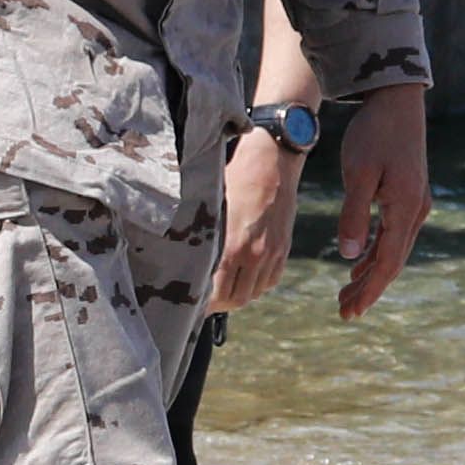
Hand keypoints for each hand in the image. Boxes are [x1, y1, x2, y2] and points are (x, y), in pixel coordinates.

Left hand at [208, 125, 301, 314]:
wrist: (271, 161)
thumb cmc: (232, 178)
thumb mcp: (209, 207)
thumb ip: (200, 237)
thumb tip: (180, 261)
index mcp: (230, 246)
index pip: (215, 294)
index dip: (201, 304)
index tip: (189, 303)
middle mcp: (252, 255)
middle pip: (234, 299)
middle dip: (218, 303)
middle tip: (203, 298)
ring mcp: (271, 254)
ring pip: (252, 293)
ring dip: (237, 294)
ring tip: (222, 288)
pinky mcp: (283, 250)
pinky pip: (269, 281)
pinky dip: (256, 284)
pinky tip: (243, 275)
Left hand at [327, 81, 434, 321]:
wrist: (396, 100)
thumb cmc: (374, 133)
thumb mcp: (359, 174)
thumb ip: (355, 215)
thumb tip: (350, 256)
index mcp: (406, 208)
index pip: (388, 262)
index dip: (369, 290)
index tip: (350, 312)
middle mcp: (417, 211)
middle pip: (392, 261)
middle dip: (368, 288)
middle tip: (344, 312)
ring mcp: (416, 203)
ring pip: (393, 250)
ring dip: (371, 273)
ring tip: (347, 295)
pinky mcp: (408, 195)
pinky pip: (393, 234)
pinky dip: (376, 252)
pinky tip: (359, 264)